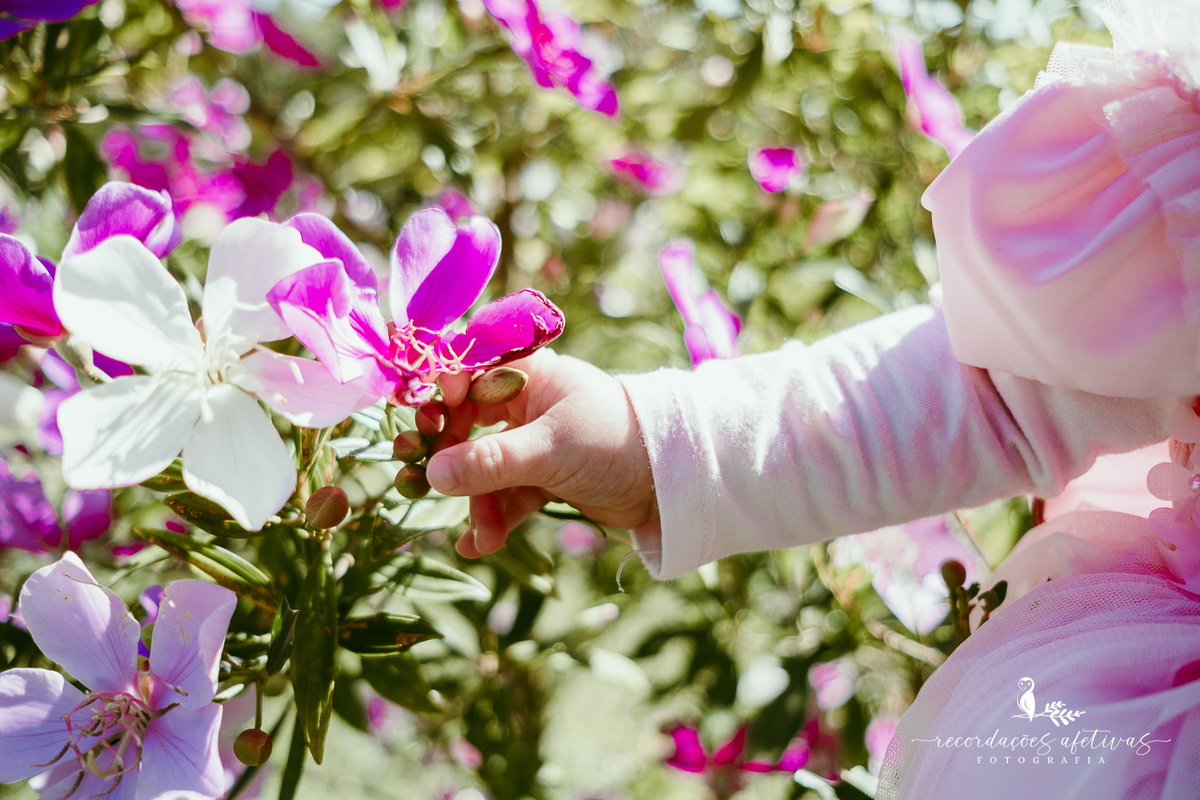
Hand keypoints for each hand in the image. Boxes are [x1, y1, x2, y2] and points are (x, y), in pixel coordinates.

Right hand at [425, 349, 658, 556]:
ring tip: (480, 534)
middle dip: (450, 460)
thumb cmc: (614, 443)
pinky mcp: (543, 477)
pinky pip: (506, 494)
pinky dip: (495, 516)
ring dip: (477, 501)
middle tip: (426, 484)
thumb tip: (433, 474)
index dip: (441, 398)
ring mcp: (533, 441)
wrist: (671, 483)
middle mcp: (526, 403)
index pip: (466, 374)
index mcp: (529, 373)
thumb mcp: (550, 451)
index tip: (425, 429)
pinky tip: (480, 544)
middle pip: (466, 425)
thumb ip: (491, 463)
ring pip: (485, 467)